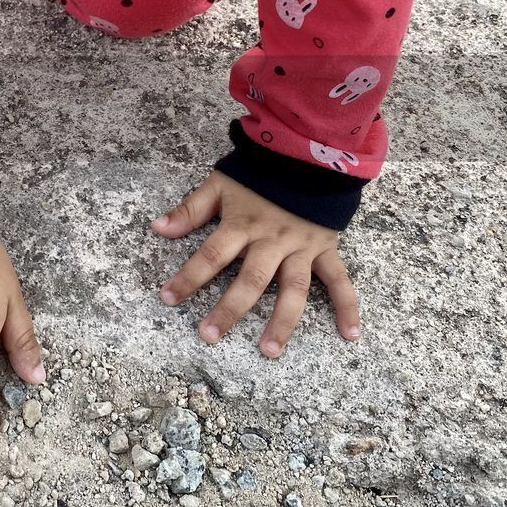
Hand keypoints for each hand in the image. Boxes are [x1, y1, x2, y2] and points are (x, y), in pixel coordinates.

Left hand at [151, 171, 360, 357]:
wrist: (306, 154)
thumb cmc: (258, 173)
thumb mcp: (219, 184)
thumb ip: (191, 209)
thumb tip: (157, 227)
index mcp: (243, 224)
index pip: (212, 254)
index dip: (189, 276)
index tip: (168, 298)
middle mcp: (272, 240)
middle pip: (251, 279)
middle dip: (230, 309)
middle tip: (209, 336)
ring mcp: (301, 247)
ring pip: (293, 288)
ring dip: (282, 321)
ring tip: (269, 351)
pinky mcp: (325, 250)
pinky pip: (339, 280)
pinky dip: (347, 306)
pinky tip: (350, 333)